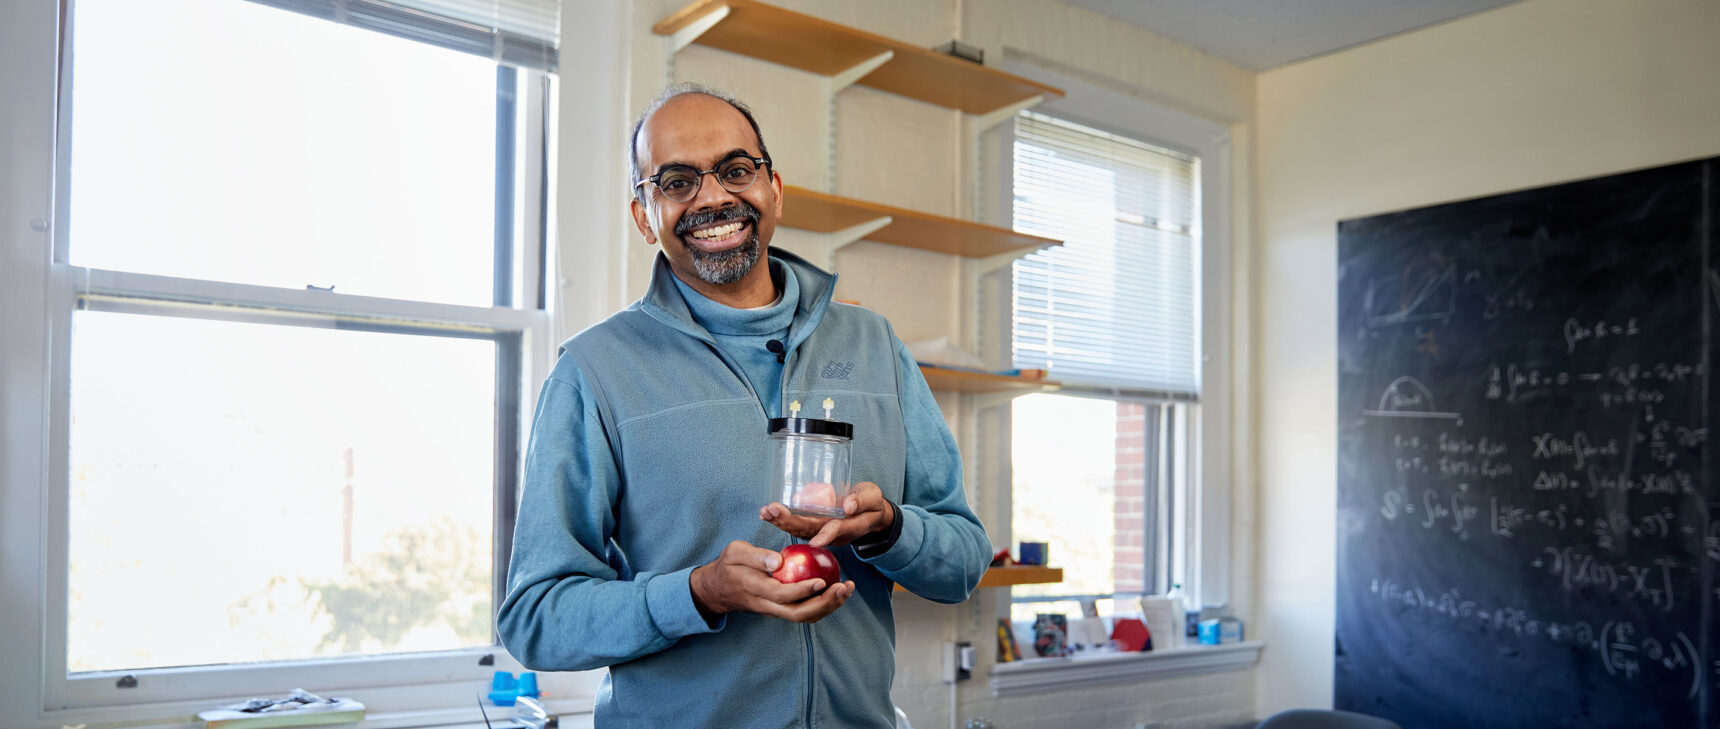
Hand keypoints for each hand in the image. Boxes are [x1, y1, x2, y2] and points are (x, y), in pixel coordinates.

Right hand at [689, 540, 854, 622]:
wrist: (718, 590)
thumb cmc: (729, 566)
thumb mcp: (735, 552)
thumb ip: (755, 556)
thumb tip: (778, 562)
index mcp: (755, 589)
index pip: (780, 595)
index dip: (802, 591)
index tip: (821, 580)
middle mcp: (767, 605)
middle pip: (798, 613)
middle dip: (824, 604)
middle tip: (844, 587)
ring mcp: (775, 611)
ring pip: (804, 617)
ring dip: (828, 606)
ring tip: (847, 589)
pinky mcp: (782, 610)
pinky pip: (805, 612)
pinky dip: (824, 605)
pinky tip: (838, 591)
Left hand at [760, 481, 893, 547]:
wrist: (870, 513)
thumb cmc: (871, 504)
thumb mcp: (873, 498)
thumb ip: (862, 500)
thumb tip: (848, 505)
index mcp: (849, 526)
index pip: (836, 530)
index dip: (826, 535)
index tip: (815, 542)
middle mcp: (832, 532)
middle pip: (809, 531)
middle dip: (789, 522)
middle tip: (772, 511)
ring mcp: (822, 530)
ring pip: (799, 529)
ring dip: (781, 522)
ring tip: (765, 513)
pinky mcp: (815, 525)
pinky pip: (797, 525)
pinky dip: (782, 519)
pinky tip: (768, 513)